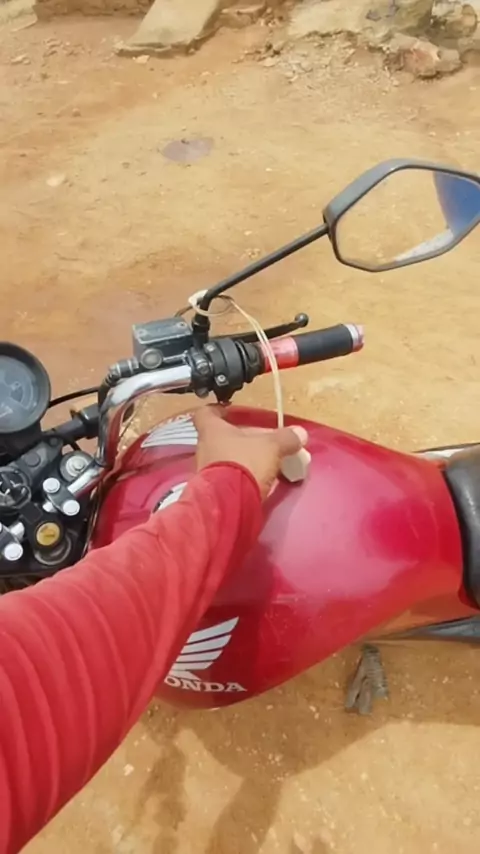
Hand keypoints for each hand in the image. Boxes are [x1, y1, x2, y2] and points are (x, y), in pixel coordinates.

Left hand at [193, 406, 307, 498]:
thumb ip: (285, 438)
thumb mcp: (271, 446)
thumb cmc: (244, 463)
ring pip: (224, 458)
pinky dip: (240, 477)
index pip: (206, 413)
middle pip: (219, 438)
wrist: (229, 504)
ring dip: (241, 459)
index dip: (217, 410)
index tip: (229, 411)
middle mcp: (204, 449)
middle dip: (239, 439)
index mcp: (212, 431)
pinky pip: (227, 478)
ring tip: (264, 463)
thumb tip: (300, 433)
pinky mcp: (214, 491)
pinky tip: (258, 480)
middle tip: (259, 441)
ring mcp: (206, 472)